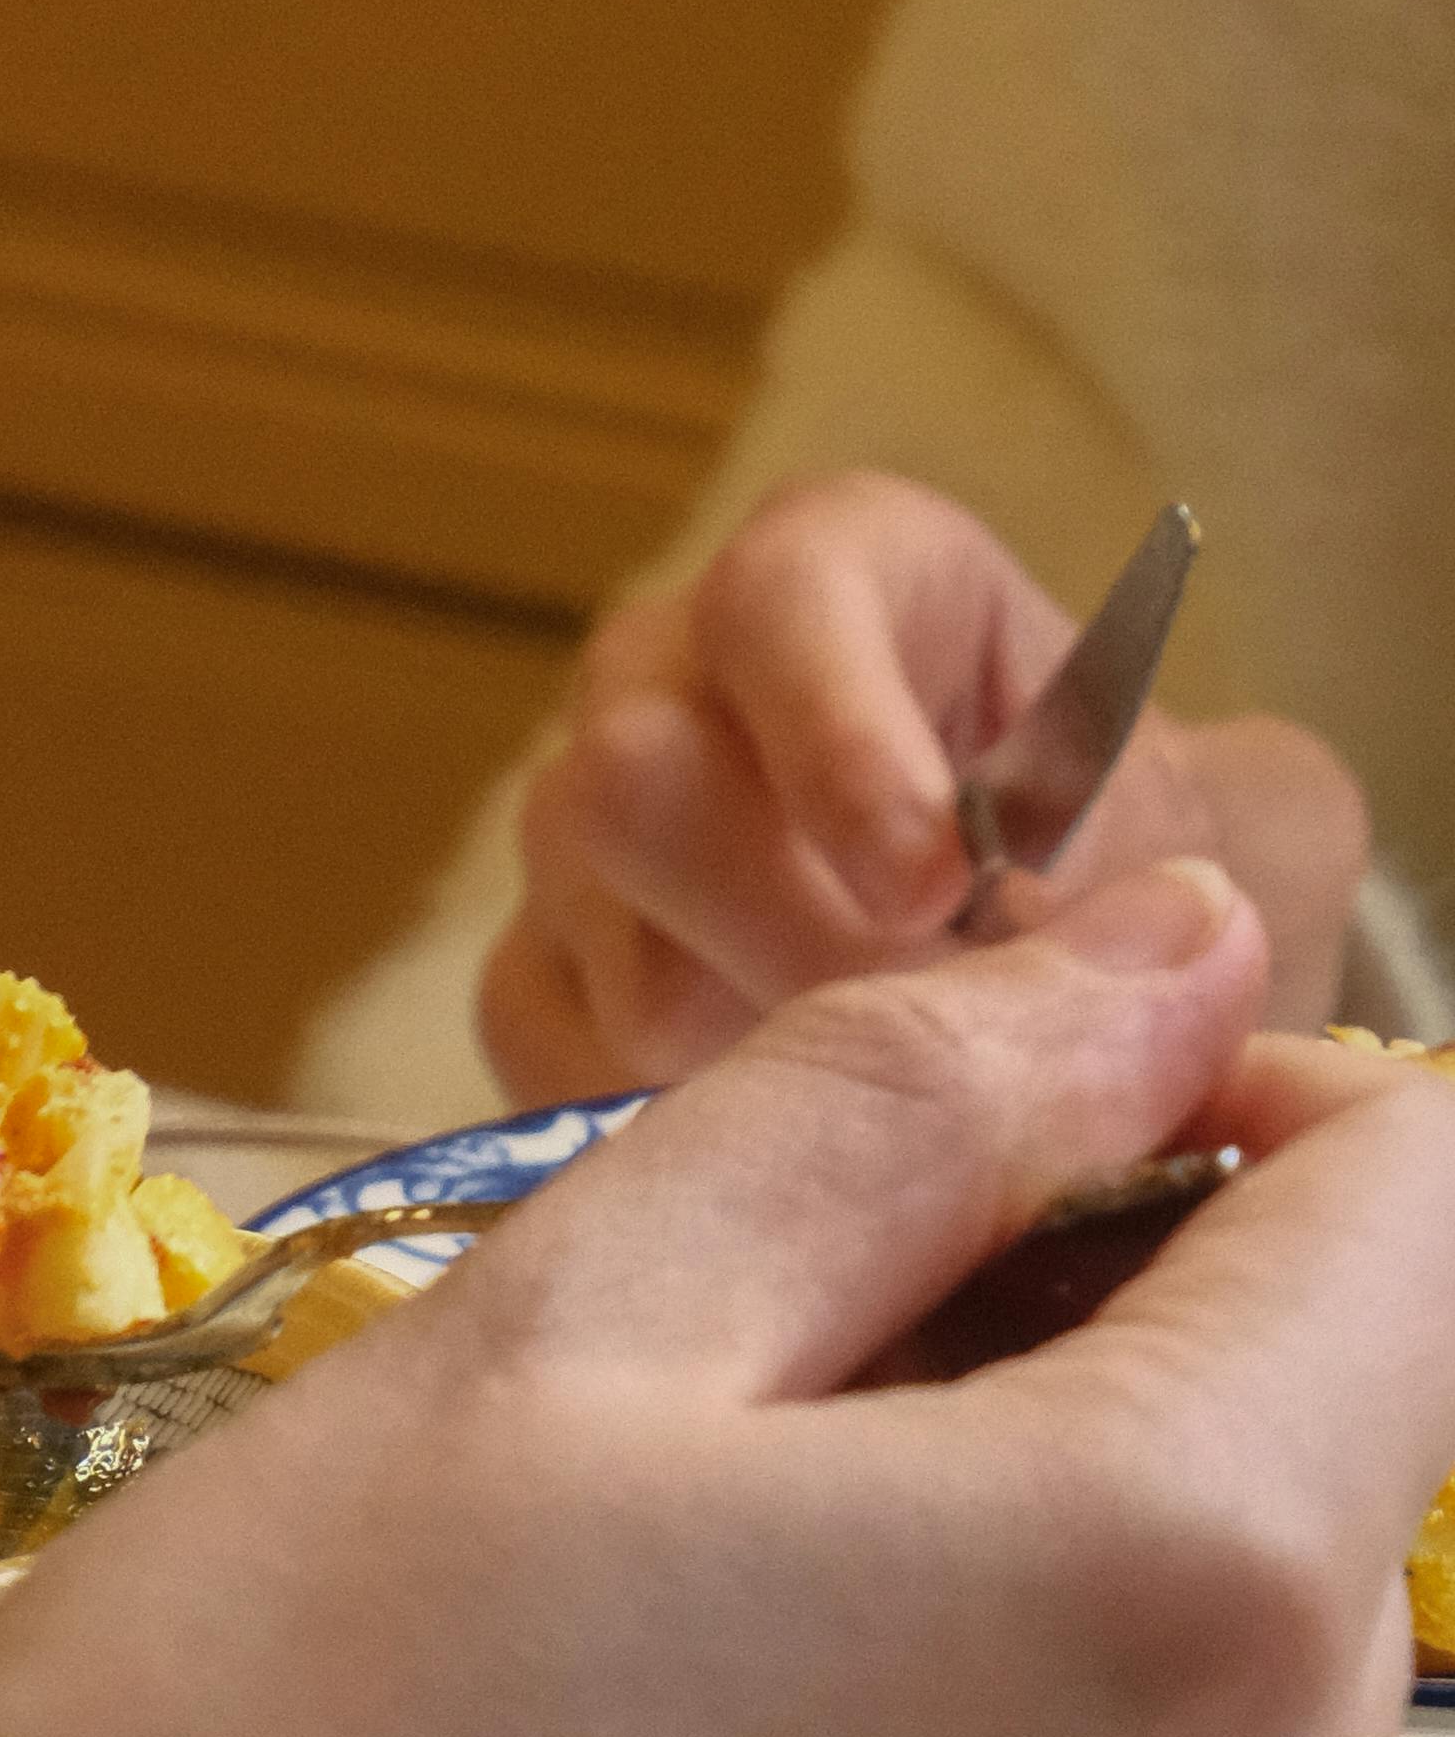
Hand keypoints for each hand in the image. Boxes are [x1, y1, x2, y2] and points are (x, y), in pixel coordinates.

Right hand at [0, 859, 1454, 1736]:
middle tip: (666, 1418)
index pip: (1426, 1209)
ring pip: (1183, 1718)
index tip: (956, 1128)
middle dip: (1055, 1372)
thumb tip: (1172, 963)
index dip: (1220, 1093)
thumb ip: (900, 1110)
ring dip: (980, 1613)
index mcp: (1187, 1582)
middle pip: (1305, 1477)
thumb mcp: (538, 1343)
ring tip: (612, 1671)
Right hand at [479, 471, 1369, 1101]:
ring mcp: (580, 842)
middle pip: (639, 787)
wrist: (1075, 962)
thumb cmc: (1125, 856)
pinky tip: (815, 1156)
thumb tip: (1092, 959)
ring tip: (924, 1127)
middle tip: (951, 1057)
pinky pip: (567, 1067)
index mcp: (838, 581)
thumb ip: (1159, 868)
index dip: (843, 739)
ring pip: (613, 961)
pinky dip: (697, 1135)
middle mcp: (667, 684)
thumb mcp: (1197, 828)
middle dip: (804, 950)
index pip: (781, 601)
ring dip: (778, 1072)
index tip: (934, 884)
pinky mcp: (539, 986)